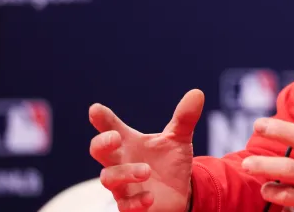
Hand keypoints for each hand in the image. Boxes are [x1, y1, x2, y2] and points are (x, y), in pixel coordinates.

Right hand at [88, 89, 203, 211]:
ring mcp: (124, 185)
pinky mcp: (131, 206)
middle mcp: (121, 162)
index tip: (95, 109)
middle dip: (102, 144)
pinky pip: (125, 207)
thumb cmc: (170, 162)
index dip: (102, 119)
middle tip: (114, 138)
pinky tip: (150, 197)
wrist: (180, 192)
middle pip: (99, 151)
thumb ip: (184, 118)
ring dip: (125, 173)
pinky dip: (136, 202)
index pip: (111, 127)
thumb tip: (198, 93)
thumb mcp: (179, 139)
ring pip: (109, 178)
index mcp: (130, 142)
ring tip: (146, 170)